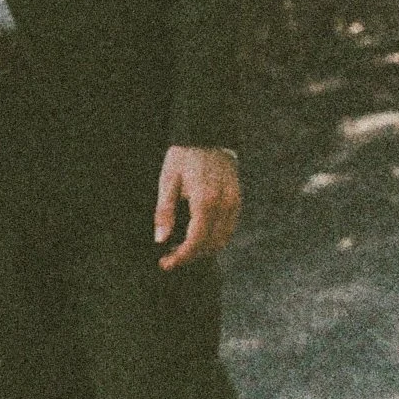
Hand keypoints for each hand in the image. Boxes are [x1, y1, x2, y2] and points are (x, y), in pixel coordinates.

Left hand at [155, 146, 240, 270]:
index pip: (196, 241)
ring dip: (203, 250)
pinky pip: (228, 228)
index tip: (165, 264)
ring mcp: (234, 203)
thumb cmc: (184, 156)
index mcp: (205, 201)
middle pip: (211, 245)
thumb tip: (160, 240)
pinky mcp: (237, 200)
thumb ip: (164, 212)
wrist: (208, 134)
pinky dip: (214, 238)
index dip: (181, 257)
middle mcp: (224, 205)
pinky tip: (197, 236)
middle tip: (169, 257)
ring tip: (181, 248)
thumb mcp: (168, 181)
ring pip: (222, 240)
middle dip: (190, 256)